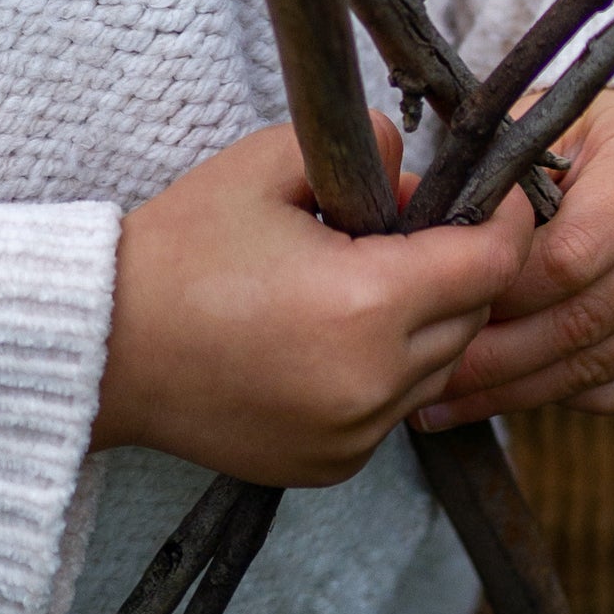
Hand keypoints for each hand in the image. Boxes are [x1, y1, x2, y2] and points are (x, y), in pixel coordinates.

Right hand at [92, 119, 534, 489]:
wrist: (107, 347)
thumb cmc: (182, 248)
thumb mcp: (270, 163)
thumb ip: (363, 147)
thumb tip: (415, 169)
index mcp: (367, 304)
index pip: (490, 263)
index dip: (507, 220)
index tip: (501, 193)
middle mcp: (373, 382)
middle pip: (473, 317)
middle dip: (462, 265)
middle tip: (408, 223)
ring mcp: (354, 436)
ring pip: (438, 368)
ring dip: (426, 321)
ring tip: (361, 276)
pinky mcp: (331, 466)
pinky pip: (393, 409)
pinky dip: (384, 369)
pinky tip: (329, 333)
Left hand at [419, 91, 613, 423]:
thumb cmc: (606, 135)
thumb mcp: (558, 127)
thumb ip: (505, 178)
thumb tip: (432, 245)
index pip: (568, 257)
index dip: (501, 289)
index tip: (443, 305)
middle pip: (582, 321)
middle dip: (497, 357)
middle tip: (431, 374)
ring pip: (601, 365)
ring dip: (520, 390)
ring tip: (453, 400)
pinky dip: (565, 395)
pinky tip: (514, 394)